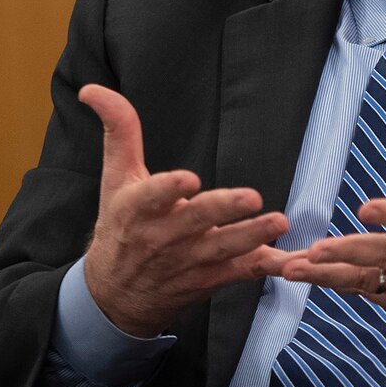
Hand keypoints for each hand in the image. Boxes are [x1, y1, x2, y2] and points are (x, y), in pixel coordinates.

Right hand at [79, 84, 291, 337]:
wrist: (115, 296)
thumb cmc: (119, 227)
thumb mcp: (114, 178)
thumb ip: (118, 130)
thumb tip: (93, 90)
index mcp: (137, 209)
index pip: (152, 196)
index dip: (170, 188)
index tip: (189, 179)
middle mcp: (163, 237)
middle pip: (196, 221)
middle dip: (224, 210)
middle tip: (251, 197)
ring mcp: (189, 261)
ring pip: (223, 249)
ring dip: (252, 236)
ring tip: (279, 222)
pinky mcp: (210, 278)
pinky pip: (242, 273)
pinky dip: (268, 266)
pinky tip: (292, 261)